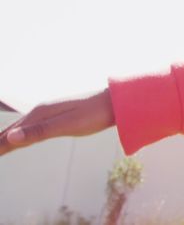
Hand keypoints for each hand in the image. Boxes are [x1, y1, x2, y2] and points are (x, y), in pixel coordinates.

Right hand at [0, 89, 114, 155]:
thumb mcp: (67, 125)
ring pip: (22, 127)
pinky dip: (21, 134)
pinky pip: (33, 126)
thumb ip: (40, 132)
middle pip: (13, 130)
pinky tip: (22, 136)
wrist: (116, 102)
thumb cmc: (93, 114)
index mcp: (40, 113)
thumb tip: (11, 137)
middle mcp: (41, 110)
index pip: (11, 134)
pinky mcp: (58, 114)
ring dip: (7, 137)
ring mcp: (49, 111)